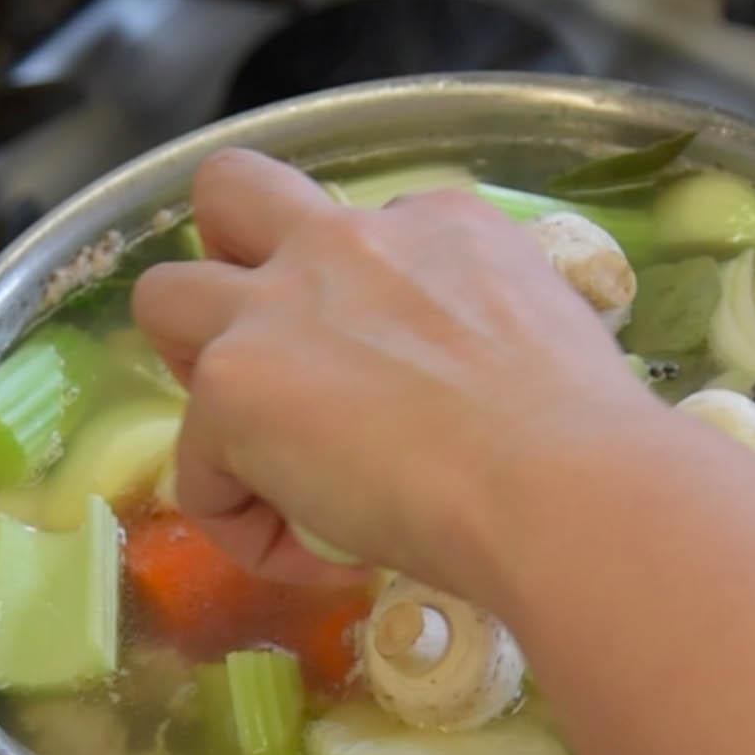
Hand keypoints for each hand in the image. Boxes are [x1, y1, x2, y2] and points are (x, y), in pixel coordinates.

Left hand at [131, 148, 660, 600]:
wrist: (561, 486)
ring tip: (253, 454)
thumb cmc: (589, 442)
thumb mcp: (549, 340)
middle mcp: (349, 239)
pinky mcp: (233, 385)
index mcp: (441, 223)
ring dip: (197, 374)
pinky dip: (245, 523)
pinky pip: (199, 468)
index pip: (364, 232)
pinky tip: (314, 561)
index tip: (398, 383)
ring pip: (164, 299)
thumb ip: (489, 342)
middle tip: (274, 357)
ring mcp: (278, 306)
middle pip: (234, 194)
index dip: (362, 305)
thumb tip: (481, 417)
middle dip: (229, 264)